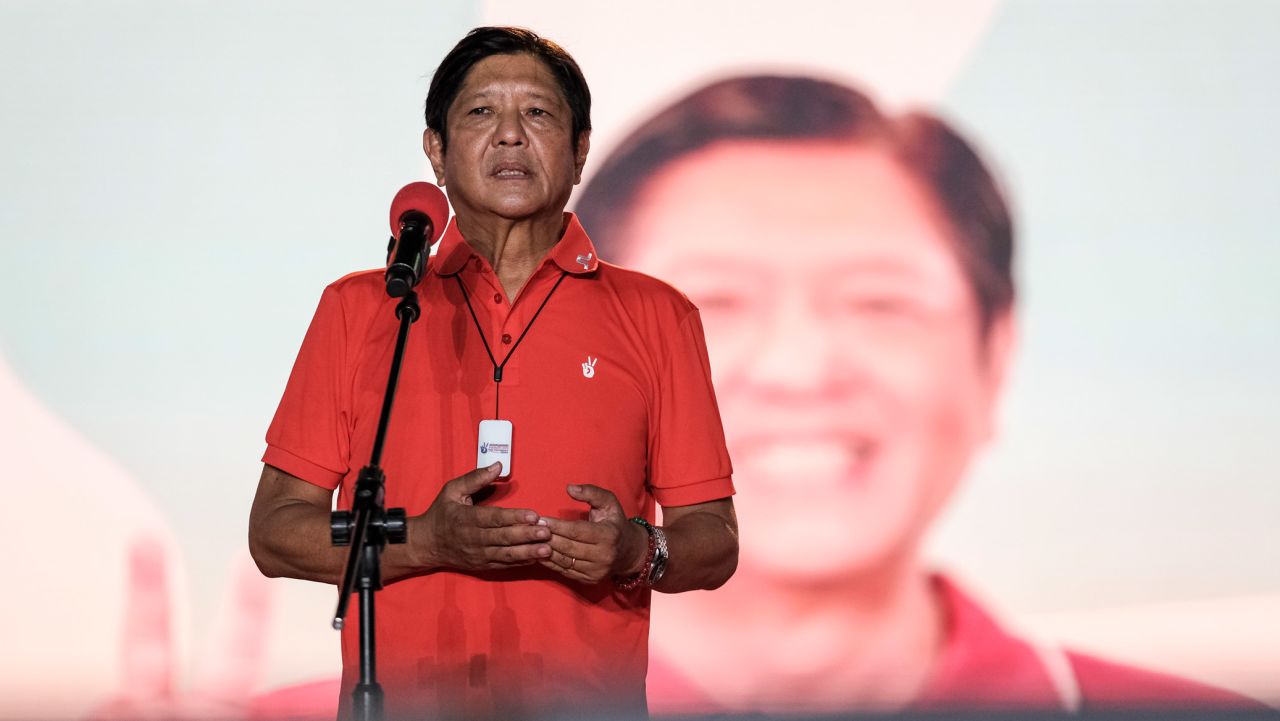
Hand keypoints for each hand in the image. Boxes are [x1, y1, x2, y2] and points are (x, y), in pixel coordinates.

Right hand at [413, 463, 551, 570]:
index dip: (514, 517)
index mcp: (466, 518)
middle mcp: (473, 538)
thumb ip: (475, 478)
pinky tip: (536, 558)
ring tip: (547, 549)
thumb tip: (498, 465)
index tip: (534, 515)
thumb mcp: (452, 490)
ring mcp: (478, 555)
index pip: (494, 518)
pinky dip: (520, 562)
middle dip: (526, 535)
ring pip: (506, 554)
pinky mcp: (482, 566)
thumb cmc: (442, 514)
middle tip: (546, 532)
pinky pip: (504, 565)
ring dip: (527, 552)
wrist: (426, 544)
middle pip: (503, 537)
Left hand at [538, 484, 647, 583]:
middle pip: (568, 547)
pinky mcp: (589, 580)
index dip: (556, 526)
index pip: (576, 531)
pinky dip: (550, 562)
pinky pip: (564, 571)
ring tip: (531, 541)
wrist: (629, 552)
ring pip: (564, 561)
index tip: (539, 519)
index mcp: (608, 535)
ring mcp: (596, 571)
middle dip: (546, 538)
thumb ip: (591, 492)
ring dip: (544, 551)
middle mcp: (603, 555)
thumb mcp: (609, 502)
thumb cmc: (615, 523)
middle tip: (530, 529)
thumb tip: (569, 488)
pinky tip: (539, 552)